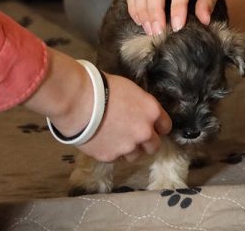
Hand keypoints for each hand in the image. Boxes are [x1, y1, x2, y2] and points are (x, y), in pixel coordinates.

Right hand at [24, 51, 170, 162]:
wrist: (78, 102)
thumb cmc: (102, 87)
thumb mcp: (130, 90)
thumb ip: (139, 105)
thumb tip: (138, 111)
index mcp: (151, 112)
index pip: (166, 126)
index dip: (158, 127)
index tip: (152, 127)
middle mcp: (144, 132)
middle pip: (154, 146)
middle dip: (147, 142)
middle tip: (135, 137)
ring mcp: (128, 147)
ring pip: (136, 156)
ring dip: (130, 150)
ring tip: (117, 140)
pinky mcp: (111, 157)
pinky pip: (116, 158)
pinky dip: (112, 152)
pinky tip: (103, 141)